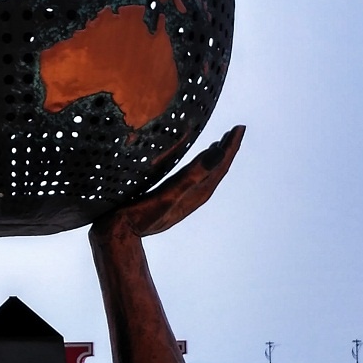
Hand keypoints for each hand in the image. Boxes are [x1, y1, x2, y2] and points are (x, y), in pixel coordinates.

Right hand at [101, 125, 243, 237]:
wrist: (122, 234)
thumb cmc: (143, 216)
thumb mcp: (169, 195)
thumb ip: (192, 176)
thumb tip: (217, 155)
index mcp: (197, 192)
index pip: (220, 165)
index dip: (231, 147)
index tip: (240, 128)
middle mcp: (194, 195)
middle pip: (217, 168)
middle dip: (227, 149)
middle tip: (236, 130)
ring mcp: (184, 197)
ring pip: (207, 173)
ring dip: (215, 157)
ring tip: (221, 144)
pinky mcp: (173, 197)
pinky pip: (195, 177)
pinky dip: (200, 165)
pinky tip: (195, 162)